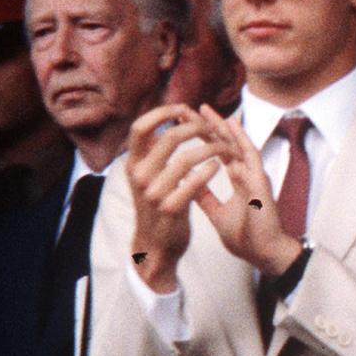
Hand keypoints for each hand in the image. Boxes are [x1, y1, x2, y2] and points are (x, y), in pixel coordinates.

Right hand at [127, 104, 228, 292]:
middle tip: (212, 128)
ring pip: (186, 158)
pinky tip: (217, 166)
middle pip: (169, 137)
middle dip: (195, 127)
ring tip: (223, 147)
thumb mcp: (146, 178)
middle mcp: (140, 176)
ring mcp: (155, 193)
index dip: (163, 112)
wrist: (155, 246)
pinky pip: (195, 182)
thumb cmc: (156, 207)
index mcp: (132, 164)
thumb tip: (162, 124)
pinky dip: (209, 170)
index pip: (140, 127)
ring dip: (210, 148)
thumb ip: (152, 154)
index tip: (184, 109)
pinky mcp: (172, 208)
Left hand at [195, 110, 300, 275]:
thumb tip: (187, 183)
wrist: (263, 254)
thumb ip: (205, 198)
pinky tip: (230, 127)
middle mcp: (248, 173)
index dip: (204, 135)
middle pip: (228, 142)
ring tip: (206, 110)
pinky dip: (241, 141)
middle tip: (190, 108)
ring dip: (223, 126)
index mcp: (238, 179)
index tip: (186, 122)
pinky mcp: (261, 183)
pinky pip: (251, 157)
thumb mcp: (216, 215)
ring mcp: (256, 176)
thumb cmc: (246, 238)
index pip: (219, 150)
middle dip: (209, 124)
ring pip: (239, 143)